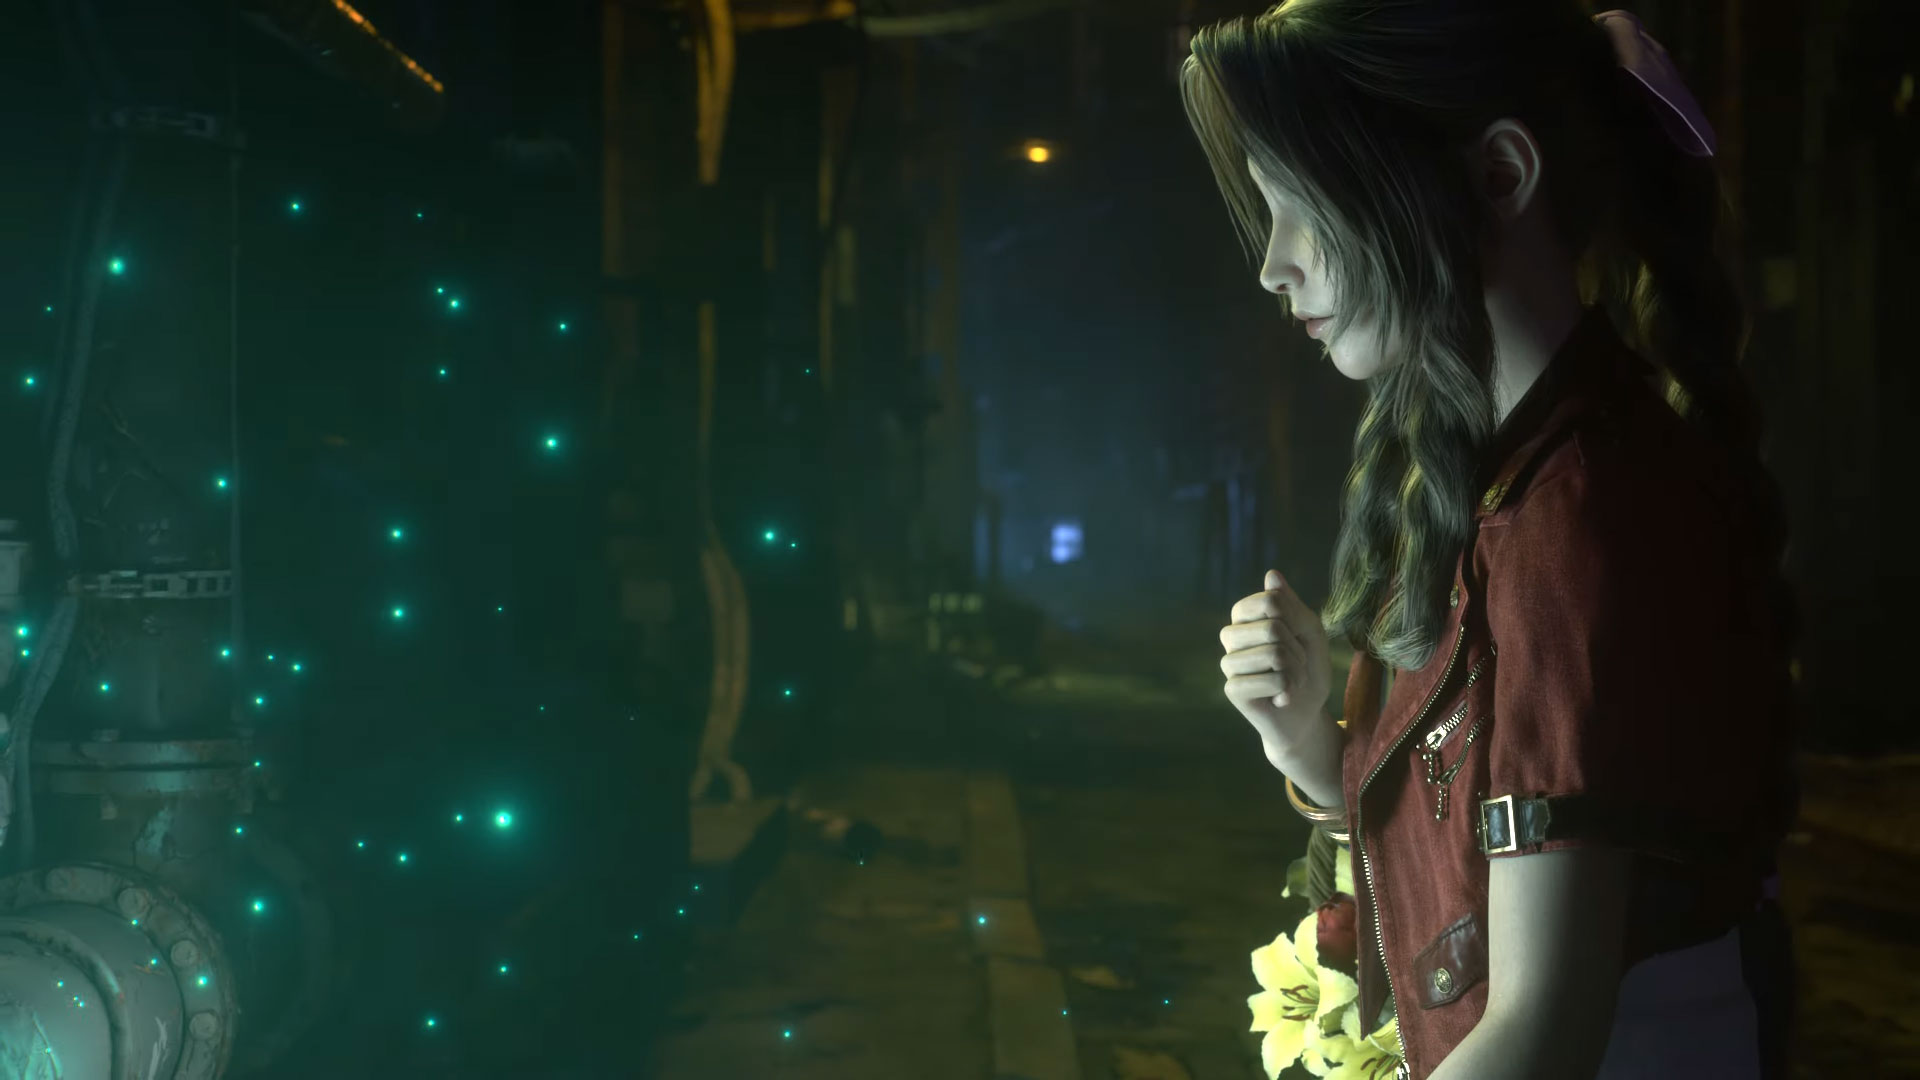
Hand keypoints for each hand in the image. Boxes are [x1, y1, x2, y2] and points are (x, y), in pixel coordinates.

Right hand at [1220, 569, 1332, 753]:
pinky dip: (1288, 690)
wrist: (1305, 713)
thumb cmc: (1307, 667)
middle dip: (1298, 649)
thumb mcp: (1310, 631)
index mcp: (1245, 614)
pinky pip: (1273, 680)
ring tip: (1289, 682)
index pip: (1271, 600)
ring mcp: (1228, 662)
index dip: (1296, 621)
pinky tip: (1280, 698)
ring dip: (1296, 672)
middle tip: (1295, 665)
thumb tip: (1271, 574)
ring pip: (1274, 654)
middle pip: (1273, 626)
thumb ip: (1292, 605)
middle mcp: (1231, 635)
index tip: (1297, 638)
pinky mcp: (1232, 689)